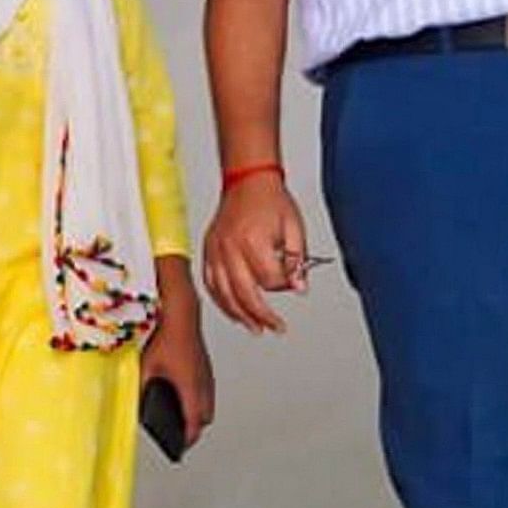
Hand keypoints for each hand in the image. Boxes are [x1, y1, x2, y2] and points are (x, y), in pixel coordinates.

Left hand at [142, 276, 216, 449]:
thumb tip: (136, 403)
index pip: (194, 422)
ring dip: (198, 413)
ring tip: (182, 420)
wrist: (181, 315)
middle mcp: (202, 382)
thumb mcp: (145, 367)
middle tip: (181, 436)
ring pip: (208, 403)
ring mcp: (207, 373)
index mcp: (189, 387)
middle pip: (205, 416)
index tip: (180, 448)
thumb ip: (141, 388)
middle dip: (194, 428)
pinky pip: (206, 389)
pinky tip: (184, 396)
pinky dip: (198, 398)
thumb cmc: (165, 338)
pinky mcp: (206, 366)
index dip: (187, 438)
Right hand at [199, 179, 311, 336]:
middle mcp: (230, 247)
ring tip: (254, 327)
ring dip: (239, 314)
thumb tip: (299, 287)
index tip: (293, 283)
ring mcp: (215, 250)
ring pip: (223, 293)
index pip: (269, 280)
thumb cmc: (270, 199)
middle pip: (244, 293)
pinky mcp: (208, 250)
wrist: (247, 179)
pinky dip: (220, 300)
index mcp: (252, 240)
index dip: (284, 286)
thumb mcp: (294, 227)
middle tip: (274, 327)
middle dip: (261, 315)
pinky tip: (232, 309)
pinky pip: (210, 283)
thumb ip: (297, 260)